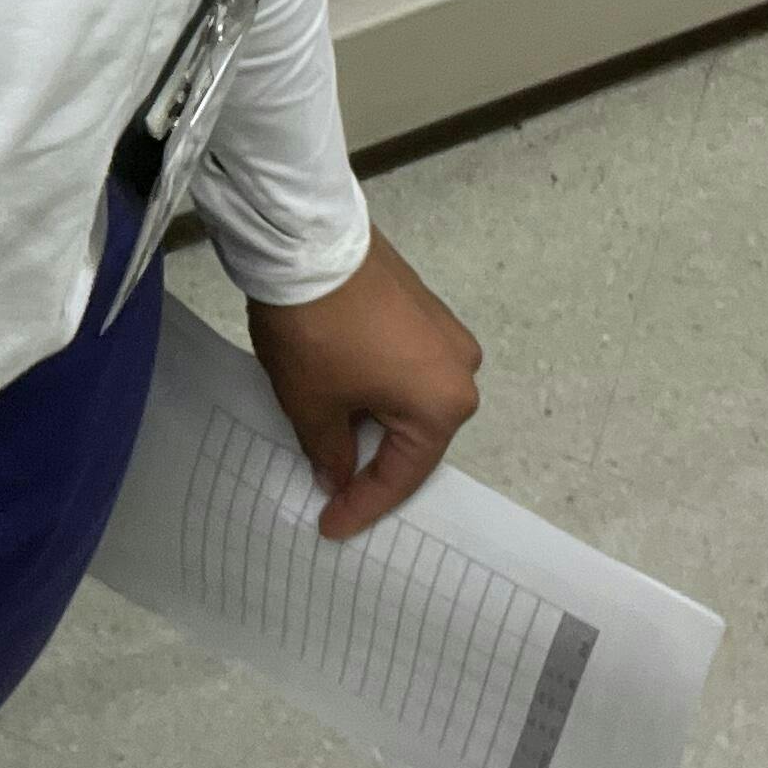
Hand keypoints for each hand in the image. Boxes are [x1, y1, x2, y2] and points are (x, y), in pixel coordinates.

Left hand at [246, 229, 481, 538]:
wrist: (306, 240)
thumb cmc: (317, 333)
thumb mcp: (313, 406)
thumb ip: (330, 452)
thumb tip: (338, 474)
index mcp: (444, 405)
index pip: (402, 473)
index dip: (362, 505)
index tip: (330, 526)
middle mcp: (461, 369)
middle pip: (413, 436)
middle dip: (371, 463)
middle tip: (332, 490)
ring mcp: (446, 332)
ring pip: (407, 398)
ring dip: (371, 421)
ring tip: (330, 444)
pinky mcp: (424, 306)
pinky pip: (403, 364)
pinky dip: (375, 387)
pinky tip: (343, 395)